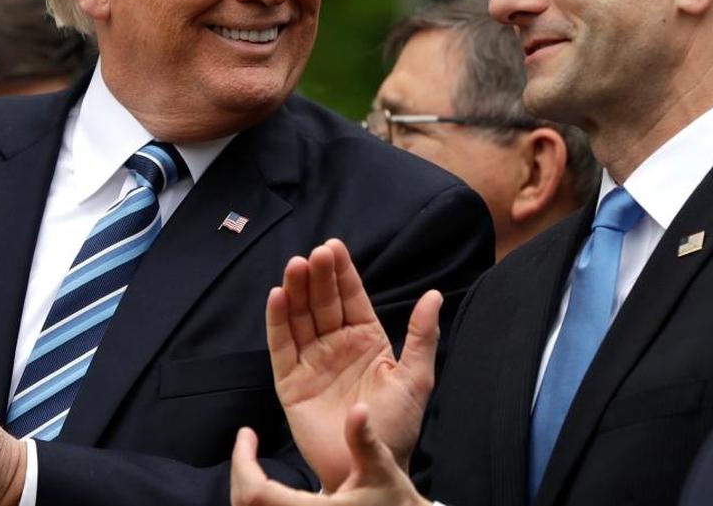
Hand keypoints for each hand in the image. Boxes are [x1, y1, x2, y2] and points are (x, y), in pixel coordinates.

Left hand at [231, 404, 430, 505]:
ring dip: (245, 485)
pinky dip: (255, 499)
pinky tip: (264, 484)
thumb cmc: (392, 501)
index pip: (257, 494)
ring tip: (250, 460)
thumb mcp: (380, 468)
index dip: (242, 462)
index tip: (247, 434)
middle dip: (240, 470)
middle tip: (246, 444)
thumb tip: (359, 409)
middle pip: (244, 504)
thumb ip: (364, 440)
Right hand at [269, 239, 440, 490]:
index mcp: (366, 339)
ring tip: (295, 266)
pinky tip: (278, 297)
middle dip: (319, 276)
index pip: (351, 298)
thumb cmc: (396, 428)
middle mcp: (335, 345)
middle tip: (316, 254)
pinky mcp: (290, 381)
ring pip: (300, 317)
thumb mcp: (416, 378)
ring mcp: (311, 361)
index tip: (334, 247)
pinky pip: (281, 346)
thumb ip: (422, 336)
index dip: (342, 273)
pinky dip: (277, 321)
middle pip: (322, 302)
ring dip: (296, 291)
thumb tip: (434, 295)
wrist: (369, 466)